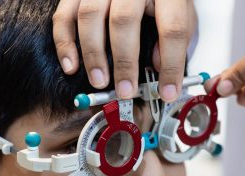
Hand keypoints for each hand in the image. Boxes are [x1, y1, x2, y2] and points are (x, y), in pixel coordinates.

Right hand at [53, 0, 195, 101]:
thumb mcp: (180, 14)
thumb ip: (177, 38)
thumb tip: (158, 66)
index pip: (172, 29)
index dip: (171, 65)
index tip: (167, 92)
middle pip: (124, 21)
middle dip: (125, 62)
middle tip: (126, 90)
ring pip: (90, 16)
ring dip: (93, 55)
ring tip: (99, 81)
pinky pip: (64, 15)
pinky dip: (65, 44)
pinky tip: (71, 67)